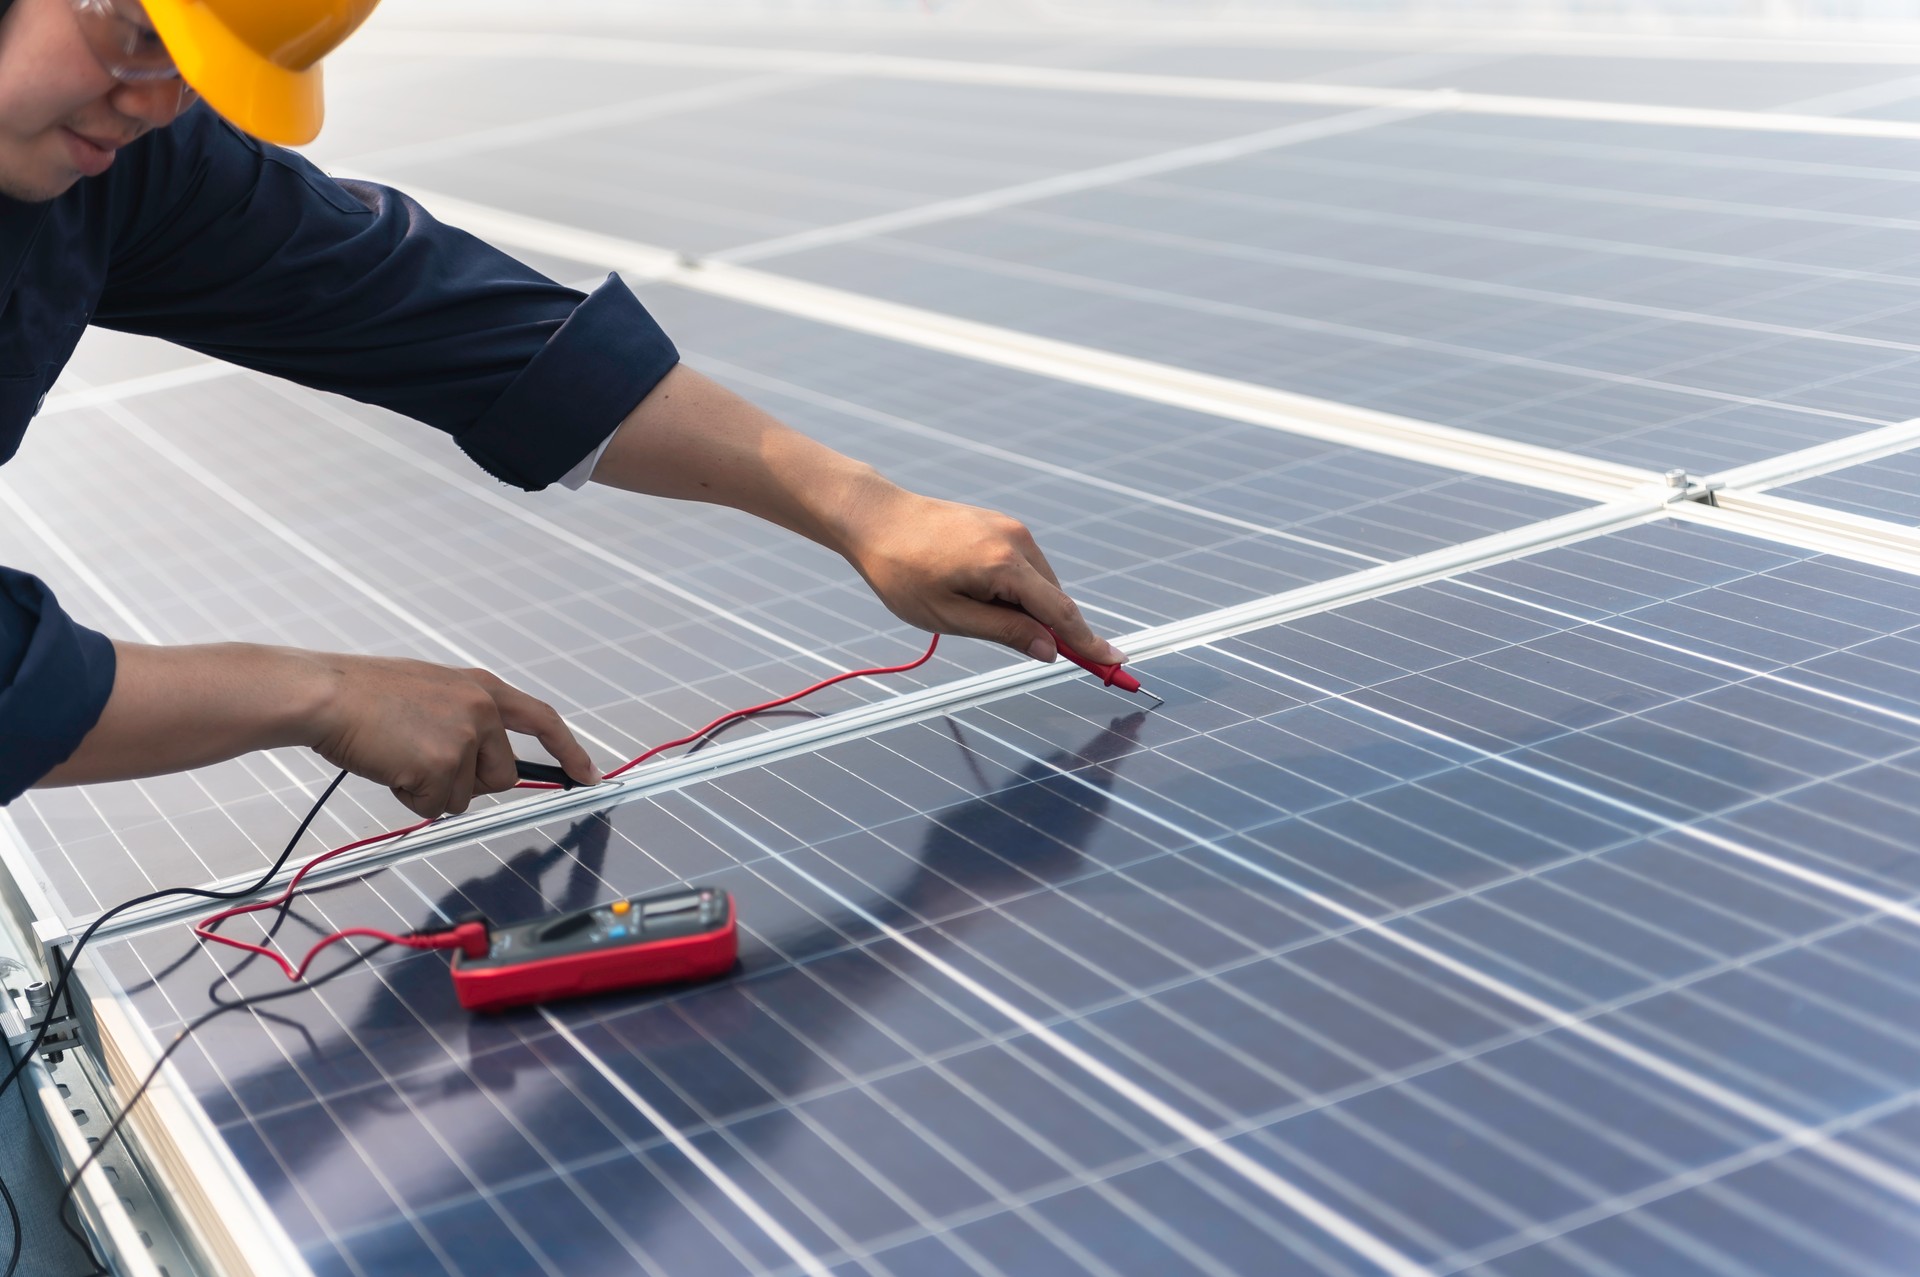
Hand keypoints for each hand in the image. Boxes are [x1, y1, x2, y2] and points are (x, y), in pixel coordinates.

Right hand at [308, 655, 598, 817]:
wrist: (326, 694)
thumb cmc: (365, 694)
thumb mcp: (431, 691)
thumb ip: (466, 718)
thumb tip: (488, 765)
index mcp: (482, 688)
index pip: (543, 720)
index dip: (570, 750)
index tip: (589, 775)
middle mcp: (482, 710)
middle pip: (503, 777)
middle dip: (469, 782)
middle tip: (423, 759)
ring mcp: (465, 737)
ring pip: (464, 797)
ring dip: (431, 789)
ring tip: (398, 753)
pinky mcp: (442, 765)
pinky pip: (434, 806)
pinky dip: (409, 797)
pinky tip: (388, 766)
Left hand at [837, 482, 1126, 666]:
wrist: (876, 519)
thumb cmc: (902, 571)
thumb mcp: (950, 615)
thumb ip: (1005, 632)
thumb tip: (1050, 649)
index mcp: (1005, 565)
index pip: (1061, 613)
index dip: (1089, 642)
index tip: (1116, 662)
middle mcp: (1017, 540)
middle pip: (1053, 599)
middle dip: (1047, 629)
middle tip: (1020, 650)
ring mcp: (1011, 528)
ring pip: (1038, 583)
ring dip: (1025, 607)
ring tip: (967, 606)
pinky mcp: (1001, 524)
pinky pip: (1023, 566)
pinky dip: (1015, 588)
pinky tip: (973, 590)